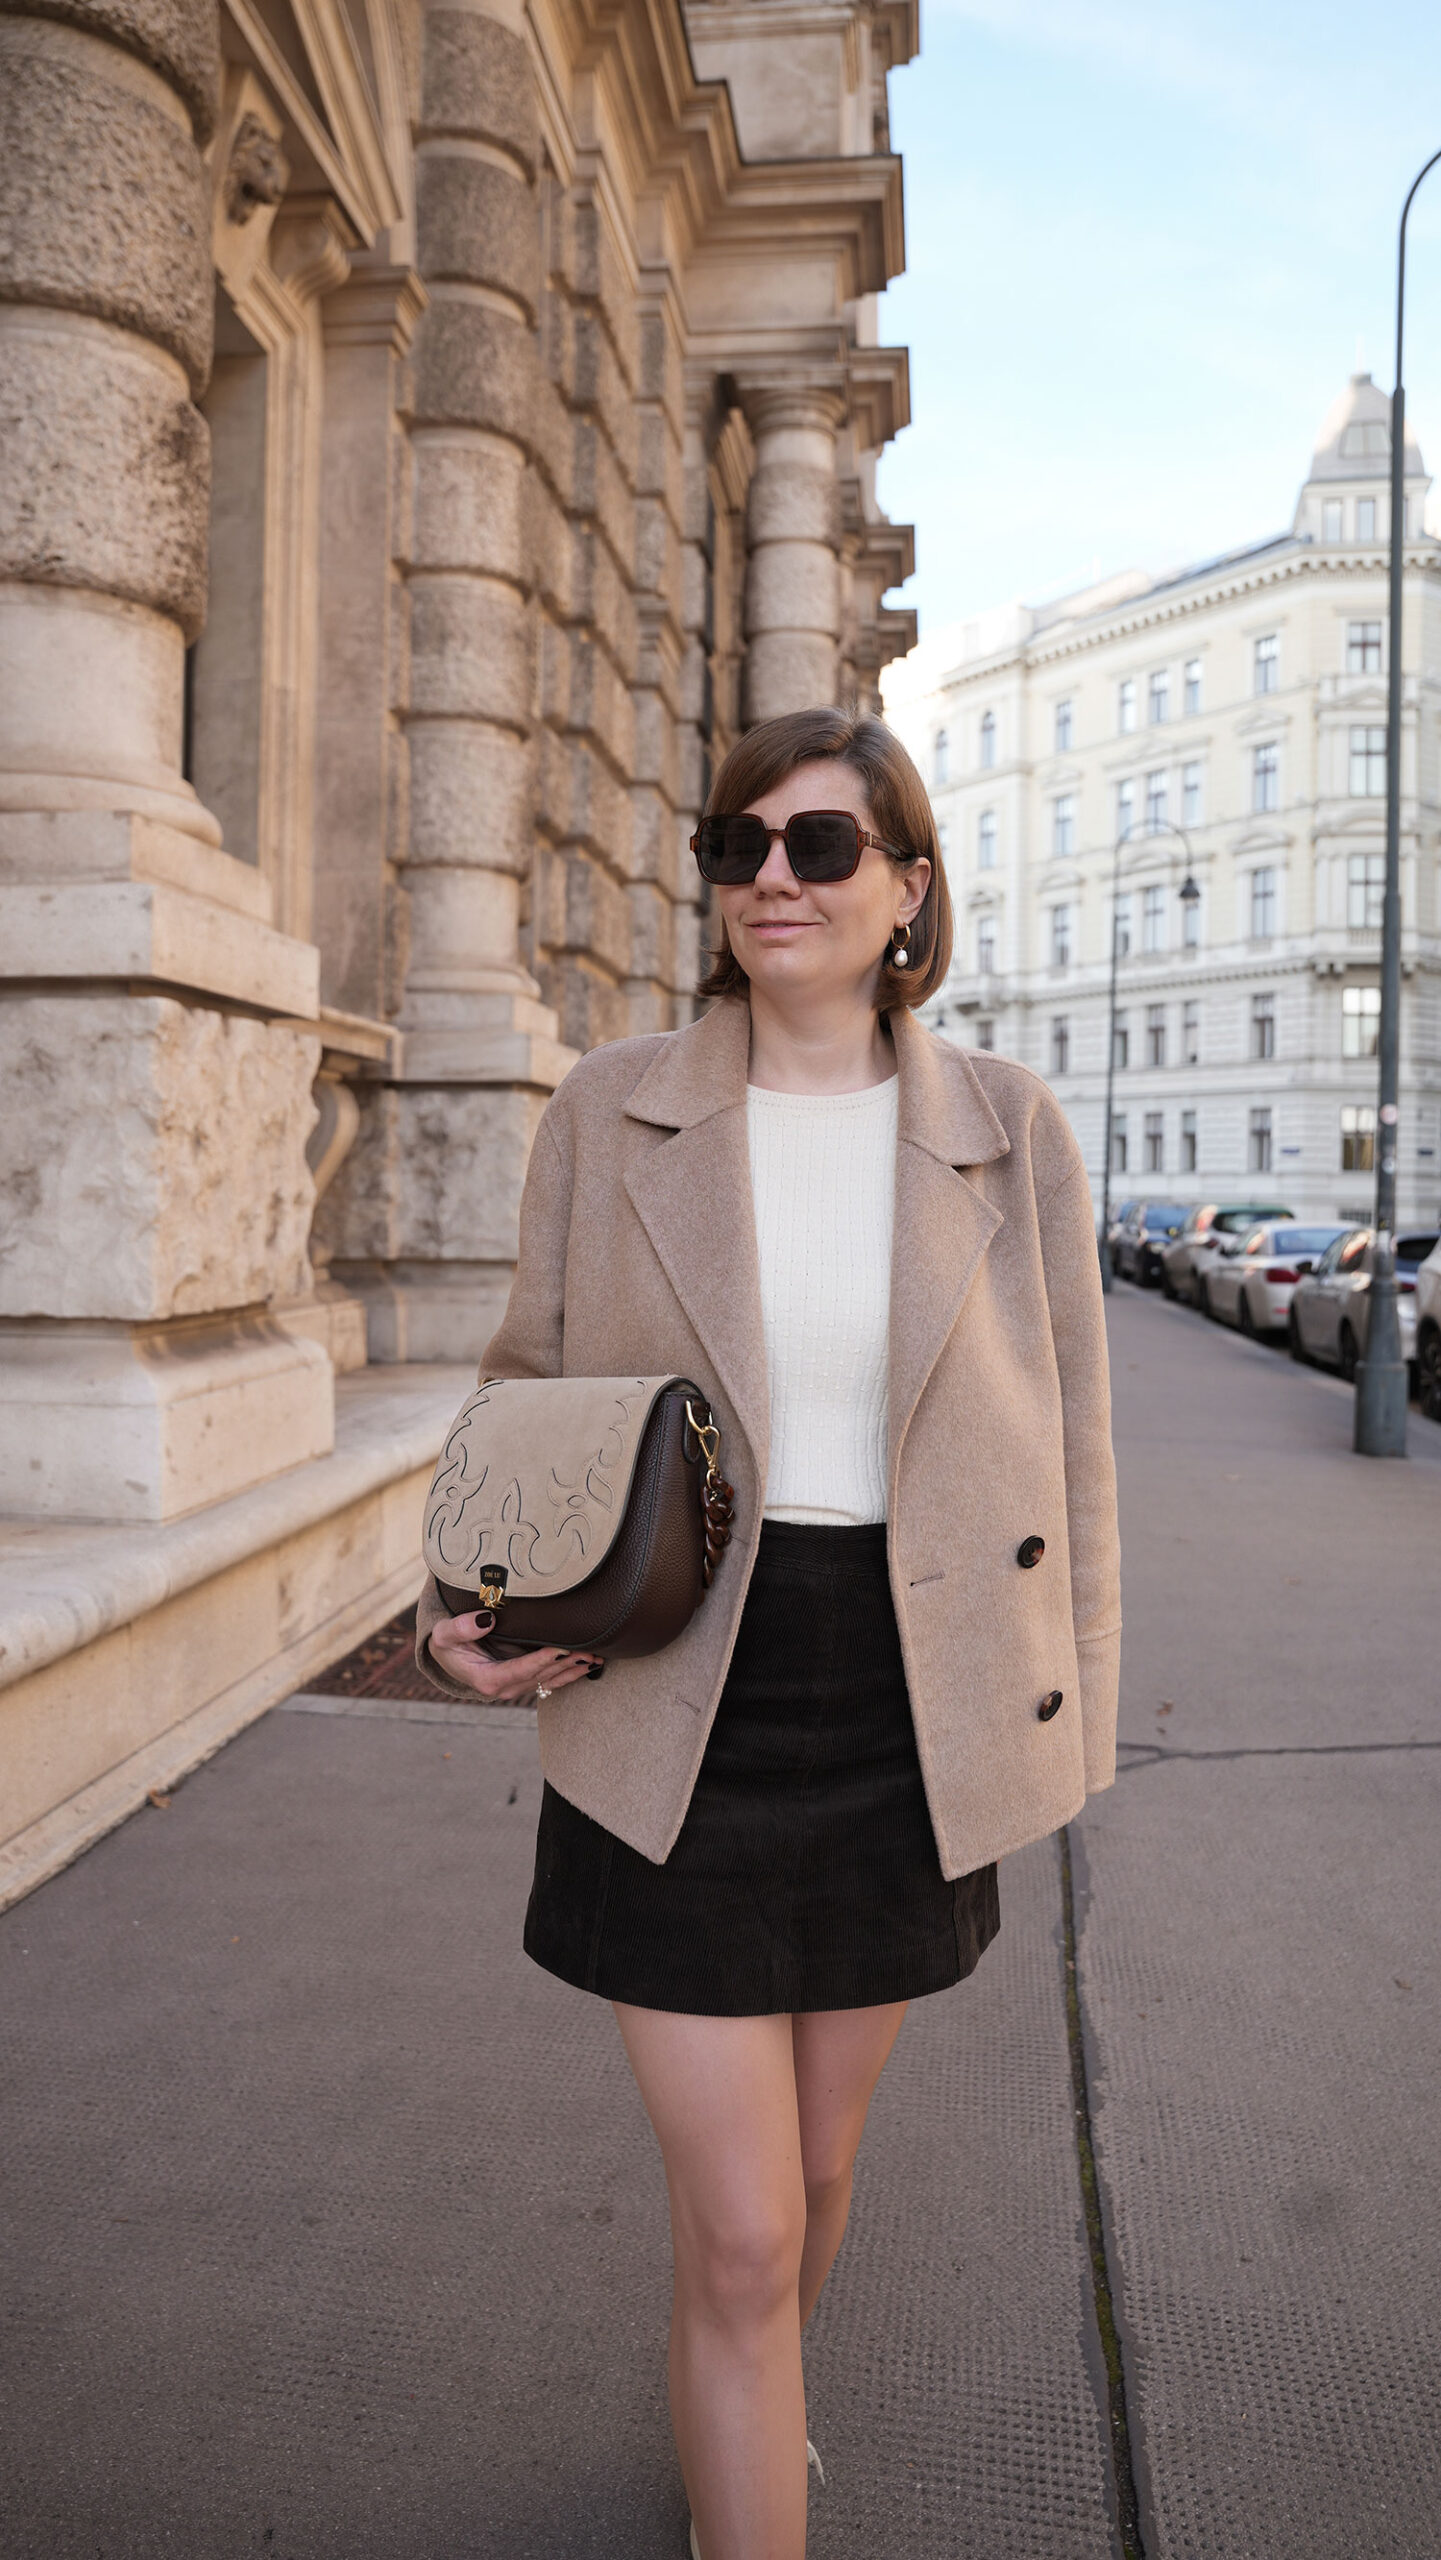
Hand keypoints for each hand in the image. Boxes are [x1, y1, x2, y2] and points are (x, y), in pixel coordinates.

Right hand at [428, 1610, 600, 1702]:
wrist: (446, 1657)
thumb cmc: (447, 1643)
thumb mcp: (443, 1634)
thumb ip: (460, 1628)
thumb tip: (485, 1620)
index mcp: (487, 1679)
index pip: (521, 1670)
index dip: (542, 1660)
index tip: (562, 1649)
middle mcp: (504, 1688)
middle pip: (541, 1676)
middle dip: (567, 1664)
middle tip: (591, 1651)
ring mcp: (516, 1687)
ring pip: (550, 1681)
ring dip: (574, 1670)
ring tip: (597, 1658)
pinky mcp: (523, 1682)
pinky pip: (551, 1681)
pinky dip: (571, 1674)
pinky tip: (589, 1666)